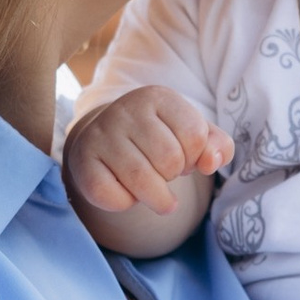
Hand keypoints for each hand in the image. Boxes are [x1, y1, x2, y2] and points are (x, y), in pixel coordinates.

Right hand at [64, 84, 231, 221]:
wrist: (103, 139)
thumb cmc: (157, 138)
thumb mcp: (191, 135)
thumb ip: (217, 146)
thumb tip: (212, 162)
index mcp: (158, 96)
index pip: (195, 135)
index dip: (194, 156)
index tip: (180, 153)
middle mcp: (125, 109)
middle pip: (170, 160)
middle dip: (172, 175)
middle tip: (160, 169)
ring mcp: (100, 135)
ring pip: (143, 182)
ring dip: (155, 196)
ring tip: (151, 188)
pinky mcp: (83, 162)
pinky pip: (115, 198)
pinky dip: (126, 203)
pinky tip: (123, 189)